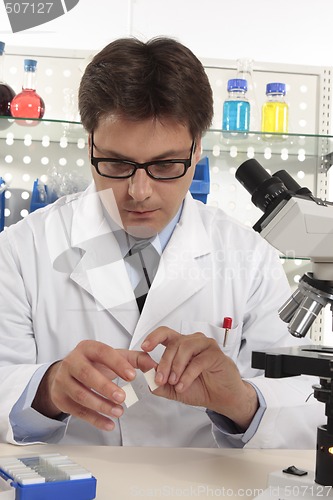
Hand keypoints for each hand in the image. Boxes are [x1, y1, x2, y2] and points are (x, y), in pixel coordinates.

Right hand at [32, 340, 156, 430]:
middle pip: (86, 374)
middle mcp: (71, 361)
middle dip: (106, 387)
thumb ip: (136, 359)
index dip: (117, 364)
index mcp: (87, 348)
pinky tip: (109, 423)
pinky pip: (78, 411)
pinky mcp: (60, 398)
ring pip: (81, 394)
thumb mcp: (114, 357)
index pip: (102, 352)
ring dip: (101, 405)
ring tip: (119, 412)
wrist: (67, 374)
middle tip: (123, 397)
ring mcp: (63, 380)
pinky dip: (95, 419)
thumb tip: (153, 366)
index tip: (132, 376)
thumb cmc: (94, 364)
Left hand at [141, 327, 257, 429]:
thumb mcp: (173, 389)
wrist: (221, 398)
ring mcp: (205, 346)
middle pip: (173, 343)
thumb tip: (146, 375)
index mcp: (181, 346)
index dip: (153, 337)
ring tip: (174, 382)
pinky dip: (188, 375)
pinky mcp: (215, 354)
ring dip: (176, 367)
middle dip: (164, 363)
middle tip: (160, 379)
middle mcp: (192, 342)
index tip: (145, 347)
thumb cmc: (200, 388)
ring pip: (185, 348)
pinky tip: (183, 385)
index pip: (165, 334)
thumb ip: (158, 383)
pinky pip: (198, 361)